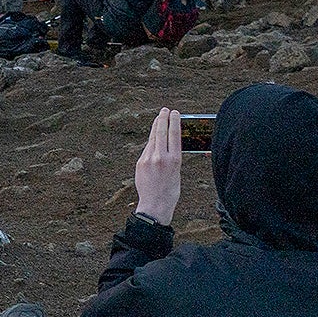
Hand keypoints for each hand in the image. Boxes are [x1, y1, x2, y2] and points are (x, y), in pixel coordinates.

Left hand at [132, 109, 183, 225]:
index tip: (174, 113)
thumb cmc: (170, 192)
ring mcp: (149, 159)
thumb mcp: (177, 173)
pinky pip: (147, 148)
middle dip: (163, 119)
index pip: (174, 135)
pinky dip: (151, 141)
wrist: (155, 205)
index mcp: (174, 160)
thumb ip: (172, 158)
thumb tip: (167, 145)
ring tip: (159, 118)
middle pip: (161, 132)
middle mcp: (161, 157)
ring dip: (156, 127)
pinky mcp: (140, 163)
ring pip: (153, 138)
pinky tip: (153, 135)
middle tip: (164, 110)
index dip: (174, 121)